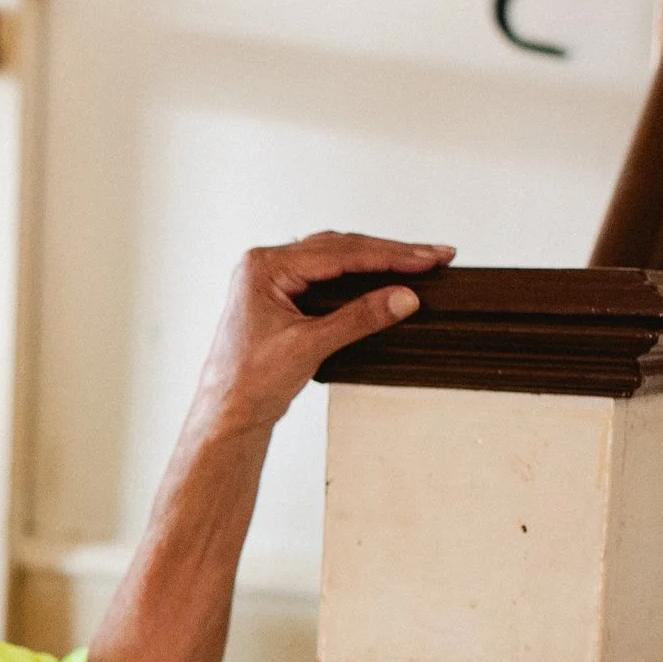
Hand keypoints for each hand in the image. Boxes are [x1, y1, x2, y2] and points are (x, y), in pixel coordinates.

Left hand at [193, 231, 450, 434]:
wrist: (227, 412)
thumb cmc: (248, 382)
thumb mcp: (309, 346)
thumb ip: (358, 319)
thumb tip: (403, 298)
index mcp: (264, 267)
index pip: (340, 253)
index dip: (390, 255)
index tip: (428, 258)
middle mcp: (265, 265)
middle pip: (340, 249)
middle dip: (389, 253)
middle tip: (435, 256)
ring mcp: (272, 279)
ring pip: (335, 259)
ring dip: (376, 260)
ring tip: (418, 262)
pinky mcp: (280, 296)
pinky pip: (326, 275)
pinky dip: (358, 275)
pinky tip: (382, 276)